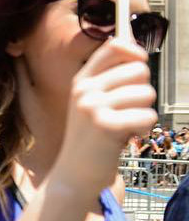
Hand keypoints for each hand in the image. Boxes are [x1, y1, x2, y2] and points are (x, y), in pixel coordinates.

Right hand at [52, 39, 156, 199]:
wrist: (74, 174)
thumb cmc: (90, 139)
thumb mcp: (91, 103)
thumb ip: (109, 79)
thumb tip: (136, 54)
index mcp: (81, 81)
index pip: (114, 46)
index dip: (135, 52)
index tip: (139, 66)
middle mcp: (84, 90)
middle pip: (138, 70)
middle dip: (143, 91)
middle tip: (127, 110)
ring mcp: (92, 107)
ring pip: (146, 93)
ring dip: (144, 112)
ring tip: (126, 126)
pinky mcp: (105, 126)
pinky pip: (147, 116)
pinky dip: (144, 129)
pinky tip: (128, 137)